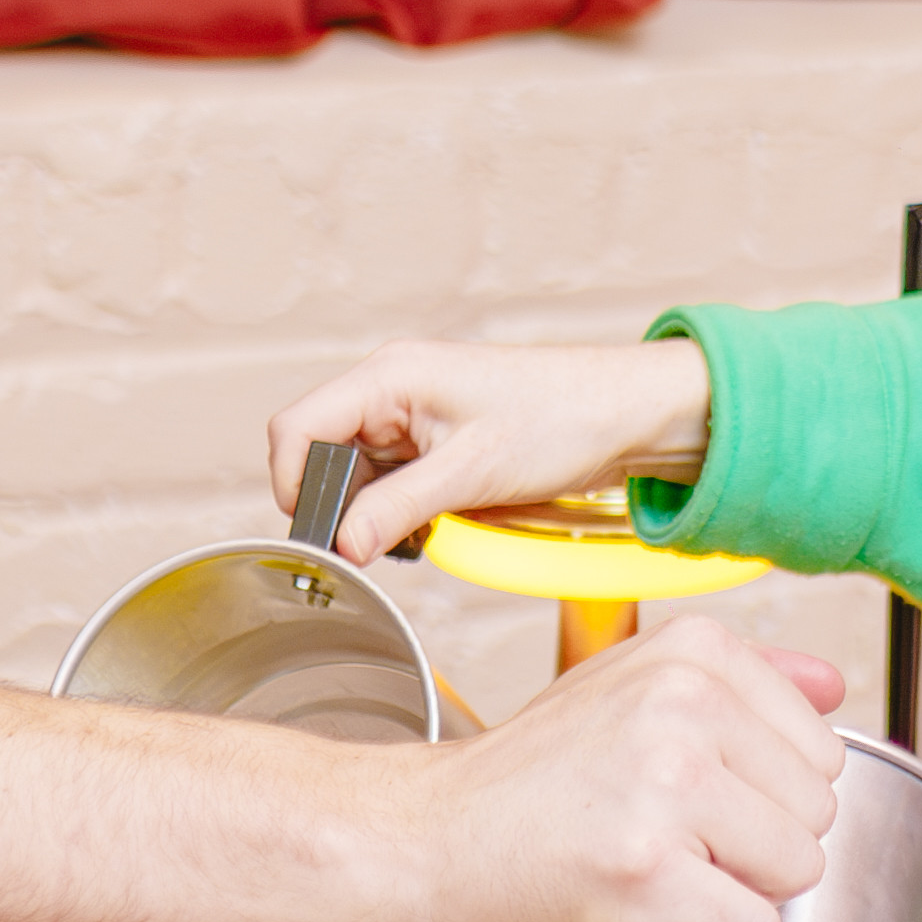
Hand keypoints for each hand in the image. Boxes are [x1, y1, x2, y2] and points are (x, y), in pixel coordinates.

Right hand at [273, 337, 717, 561]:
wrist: (626, 415)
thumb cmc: (561, 421)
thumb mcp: (471, 474)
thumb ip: (395, 509)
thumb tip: (342, 546)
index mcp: (389, 376)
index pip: (296, 427)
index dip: (295, 485)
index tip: (320, 535)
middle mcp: (390, 386)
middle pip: (316, 450)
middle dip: (331, 502)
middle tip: (366, 545)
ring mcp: (411, 411)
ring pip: (351, 469)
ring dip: (367, 508)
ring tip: (410, 532)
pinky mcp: (433, 436)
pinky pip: (387, 476)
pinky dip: (394, 506)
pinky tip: (426, 525)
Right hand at [395, 609, 844, 921]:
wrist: (430, 836)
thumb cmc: (531, 775)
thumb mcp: (631, 688)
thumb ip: (742, 681)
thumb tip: (837, 684)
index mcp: (693, 652)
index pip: (821, 748)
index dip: (765, 792)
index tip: (694, 795)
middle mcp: (684, 704)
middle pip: (817, 813)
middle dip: (757, 846)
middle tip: (669, 838)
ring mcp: (664, 786)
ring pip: (797, 872)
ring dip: (739, 893)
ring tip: (662, 871)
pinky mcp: (645, 871)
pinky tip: (661, 918)